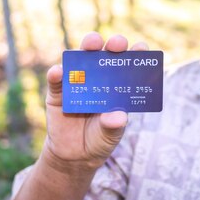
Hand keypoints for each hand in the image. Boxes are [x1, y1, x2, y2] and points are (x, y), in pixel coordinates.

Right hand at [43, 32, 147, 169]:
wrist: (75, 156)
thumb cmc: (99, 139)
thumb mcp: (111, 135)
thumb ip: (114, 125)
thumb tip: (118, 116)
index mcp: (117, 86)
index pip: (128, 66)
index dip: (135, 55)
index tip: (142, 48)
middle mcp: (98, 78)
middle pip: (105, 55)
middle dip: (113, 45)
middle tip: (117, 43)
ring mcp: (77, 83)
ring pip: (81, 60)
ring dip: (86, 48)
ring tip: (91, 44)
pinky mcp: (58, 93)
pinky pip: (56, 81)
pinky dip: (57, 74)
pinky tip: (59, 71)